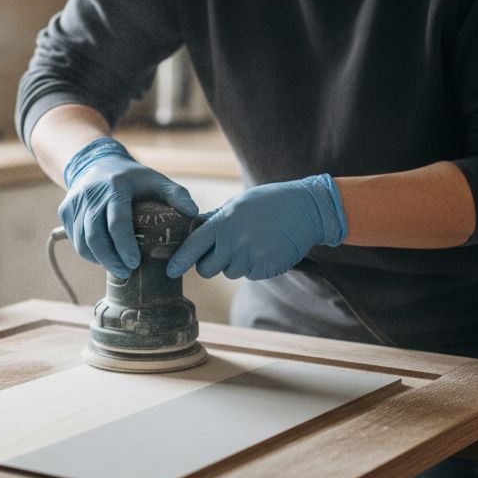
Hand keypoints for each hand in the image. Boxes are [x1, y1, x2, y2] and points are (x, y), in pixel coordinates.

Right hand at [60, 137, 197, 278]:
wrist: (97, 163)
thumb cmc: (132, 178)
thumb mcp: (156, 180)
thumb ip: (176, 196)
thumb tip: (194, 214)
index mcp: (115, 187)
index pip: (117, 222)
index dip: (125, 247)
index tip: (135, 263)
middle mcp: (91, 194)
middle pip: (95, 236)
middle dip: (110, 259)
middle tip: (126, 272)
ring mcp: (75, 202)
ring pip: (82, 241)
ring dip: (98, 259)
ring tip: (116, 267)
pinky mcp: (65, 210)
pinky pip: (74, 238)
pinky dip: (88, 252)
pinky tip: (103, 256)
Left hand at [166, 174, 347, 280]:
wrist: (307, 210)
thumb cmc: (268, 202)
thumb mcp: (237, 204)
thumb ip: (213, 219)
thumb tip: (191, 228)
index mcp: (223, 223)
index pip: (192, 248)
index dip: (179, 261)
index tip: (170, 271)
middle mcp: (234, 243)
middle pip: (206, 269)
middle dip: (208, 264)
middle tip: (220, 251)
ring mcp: (250, 258)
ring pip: (228, 272)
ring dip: (233, 263)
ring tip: (250, 242)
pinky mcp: (265, 270)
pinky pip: (248, 274)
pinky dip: (252, 265)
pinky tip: (263, 248)